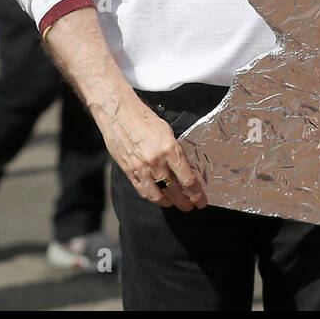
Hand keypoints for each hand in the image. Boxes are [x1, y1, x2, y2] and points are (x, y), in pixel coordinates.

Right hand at [95, 90, 206, 210]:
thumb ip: (174, 150)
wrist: (118, 113)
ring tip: (176, 204)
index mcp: (169, 148)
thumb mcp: (166, 131)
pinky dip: (152, 197)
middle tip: (191, 206)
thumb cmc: (143, 118)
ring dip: (169, 203)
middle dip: (185, 202)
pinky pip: (142, 191)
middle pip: (174, 191)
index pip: (187, 179)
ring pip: (158, 195)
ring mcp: (141, 168)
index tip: (201, 200)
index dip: (196, 193)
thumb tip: (183, 168)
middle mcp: (156, 161)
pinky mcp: (129, 171)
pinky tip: (159, 198)